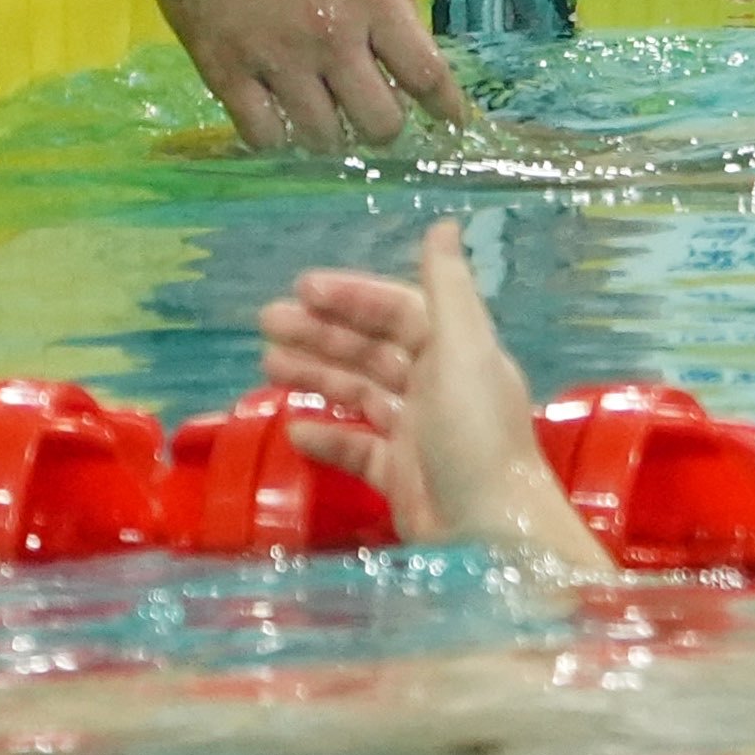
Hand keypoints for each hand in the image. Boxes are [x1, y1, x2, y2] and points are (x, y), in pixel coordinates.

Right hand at [156, 0, 464, 149]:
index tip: (453, 122)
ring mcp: (278, 61)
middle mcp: (333, 41)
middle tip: (375, 117)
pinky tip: (277, 123)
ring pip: (322, 137)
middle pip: (379, 121)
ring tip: (325, 122)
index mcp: (373, 0)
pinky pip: (261, 133)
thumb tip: (407, 34)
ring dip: (332, 135)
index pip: (426, 74)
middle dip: (386, 127)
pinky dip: (275, 137)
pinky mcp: (226, 72)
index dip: (447, 108)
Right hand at [257, 219, 602, 566]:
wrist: (487, 530)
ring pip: (362, 393)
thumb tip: (442, 224)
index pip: (401, 311)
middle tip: (267, 322)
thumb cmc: (475, 435)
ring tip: (268, 364)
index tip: (302, 287)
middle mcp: (441, 387)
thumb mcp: (464, 350)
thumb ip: (448, 288)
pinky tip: (295, 429)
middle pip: (375, 349)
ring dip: (318, 375)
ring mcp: (421, 434)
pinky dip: (329, 436)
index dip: (355, 297)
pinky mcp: (403, 478)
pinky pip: (358, 449)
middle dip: (324, 333)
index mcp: (459, 353)